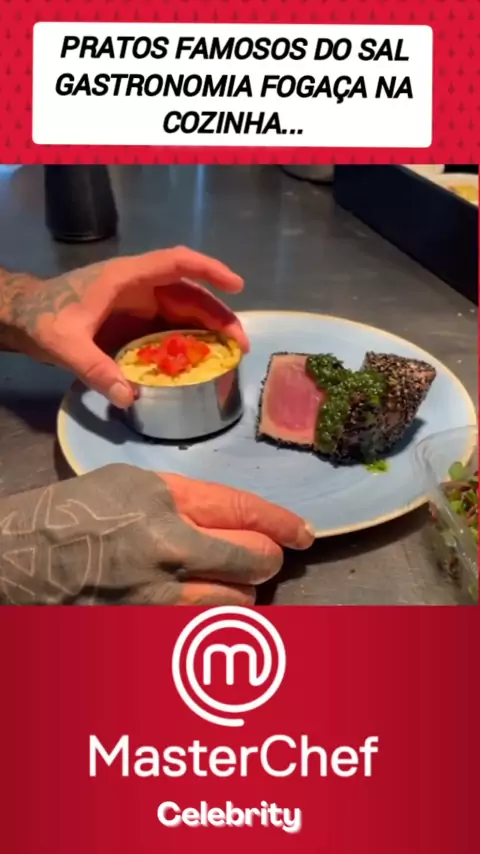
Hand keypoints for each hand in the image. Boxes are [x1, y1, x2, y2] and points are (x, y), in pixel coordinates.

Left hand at [0, 247, 248, 406]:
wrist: (23, 315)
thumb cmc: (43, 318)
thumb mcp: (65, 344)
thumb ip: (95, 369)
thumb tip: (129, 397)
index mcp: (126, 278)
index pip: (175, 263)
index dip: (208, 270)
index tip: (236, 284)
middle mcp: (138, 286)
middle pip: (188, 293)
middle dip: (218, 315)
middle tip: (238, 345)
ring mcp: (138, 303)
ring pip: (183, 310)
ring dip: (208, 329)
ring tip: (230, 354)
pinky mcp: (135, 321)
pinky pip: (170, 327)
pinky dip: (189, 340)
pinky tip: (201, 361)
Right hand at [0, 465, 313, 604]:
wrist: (17, 561)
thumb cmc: (72, 515)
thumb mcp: (130, 485)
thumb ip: (188, 499)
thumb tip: (237, 517)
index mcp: (163, 503)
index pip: (243, 512)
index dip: (280, 524)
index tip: (302, 534)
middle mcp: (166, 551)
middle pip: (254, 562)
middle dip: (263, 559)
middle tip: (255, 559)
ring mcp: (156, 599)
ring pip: (238, 606)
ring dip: (238, 594)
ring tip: (215, 584)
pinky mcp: (146, 632)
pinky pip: (204, 636)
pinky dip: (212, 624)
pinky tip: (194, 609)